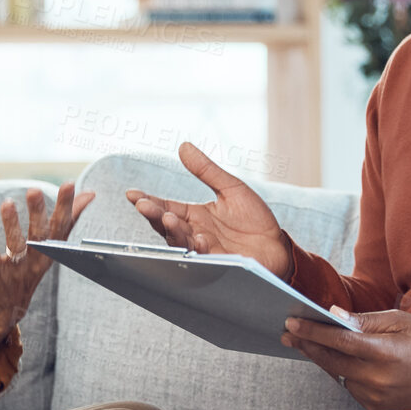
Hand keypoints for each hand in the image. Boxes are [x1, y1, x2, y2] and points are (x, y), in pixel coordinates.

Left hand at [0, 182, 94, 332]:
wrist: (8, 308)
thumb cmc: (32, 267)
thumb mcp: (53, 246)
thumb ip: (69, 219)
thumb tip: (89, 194)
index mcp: (51, 248)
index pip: (61, 225)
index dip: (66, 205)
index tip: (69, 184)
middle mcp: (36, 257)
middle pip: (39, 234)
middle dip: (37, 212)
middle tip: (34, 190)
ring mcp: (17, 267)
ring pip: (16, 244)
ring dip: (11, 224)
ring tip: (7, 204)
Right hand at [126, 142, 290, 277]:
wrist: (278, 246)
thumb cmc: (255, 219)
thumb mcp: (230, 188)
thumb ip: (206, 170)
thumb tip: (184, 146)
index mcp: (193, 216)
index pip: (165, 207)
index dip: (148, 201)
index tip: (132, 193)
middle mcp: (193, 233)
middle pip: (166, 225)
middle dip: (153, 215)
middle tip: (143, 205)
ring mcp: (204, 250)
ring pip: (180, 242)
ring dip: (172, 230)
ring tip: (167, 217)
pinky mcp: (218, 264)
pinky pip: (202, 258)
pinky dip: (196, 249)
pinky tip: (195, 238)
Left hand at [282, 307, 410, 409]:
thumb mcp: (399, 321)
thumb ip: (364, 321)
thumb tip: (333, 315)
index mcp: (384, 354)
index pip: (339, 341)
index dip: (313, 332)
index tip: (292, 323)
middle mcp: (377, 379)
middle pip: (331, 361)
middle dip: (307, 345)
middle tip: (287, 333)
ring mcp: (375, 396)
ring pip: (338, 376)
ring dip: (322, 359)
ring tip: (304, 343)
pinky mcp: (375, 407)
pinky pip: (349, 387)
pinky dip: (340, 373)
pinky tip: (333, 359)